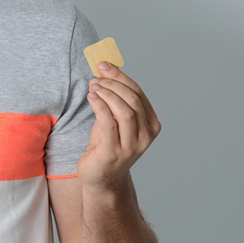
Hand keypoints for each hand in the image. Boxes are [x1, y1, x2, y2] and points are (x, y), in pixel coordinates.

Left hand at [78, 62, 160, 193]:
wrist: (101, 177)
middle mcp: (146, 136)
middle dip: (112, 84)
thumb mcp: (115, 119)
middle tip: (96, 78)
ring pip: (123, 110)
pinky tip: (91, 97)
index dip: (120, 76)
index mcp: (151, 125)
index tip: (104, 65)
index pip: (138, 93)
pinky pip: (108, 122)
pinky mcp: (114, 152)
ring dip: (106, 93)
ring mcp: (131, 146)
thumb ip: (115, 99)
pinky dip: (99, 105)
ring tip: (93, 87)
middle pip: (132, 100)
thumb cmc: (107, 144)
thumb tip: (105, 69)